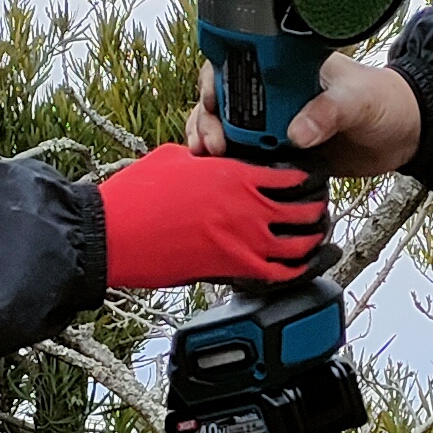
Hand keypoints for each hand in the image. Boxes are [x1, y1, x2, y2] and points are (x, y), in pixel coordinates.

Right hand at [97, 140, 331, 293]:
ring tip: (315, 238)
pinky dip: (294, 271)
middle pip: (303, 209)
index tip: (311, 180)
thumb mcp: (175, 159)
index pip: (291, 174)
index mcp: (235, 174)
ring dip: (311, 241)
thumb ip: (207, 160)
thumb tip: (214, 160)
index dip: (307, 178)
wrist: (114, 232)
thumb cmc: (136, 194)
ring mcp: (243, 239)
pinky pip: (279, 274)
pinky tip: (298, 267)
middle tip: (318, 210)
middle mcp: (246, 206)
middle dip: (316, 209)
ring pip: (299, 244)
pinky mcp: (232, 268)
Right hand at [186, 46, 421, 179]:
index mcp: (287, 68)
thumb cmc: (385, 101)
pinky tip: (220, 176)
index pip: (237, 65)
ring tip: (208, 159)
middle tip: (212, 142)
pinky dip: (232, 165)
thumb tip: (297, 133)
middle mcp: (275, 93)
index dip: (215, 83)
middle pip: (222, 100)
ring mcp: (276, 124)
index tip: (212, 104)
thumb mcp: (359, 100)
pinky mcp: (283, 152)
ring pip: (229, 129)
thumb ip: (329, 112)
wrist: (407, 133)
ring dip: (212, 142)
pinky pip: (249, 157)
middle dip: (206, 119)